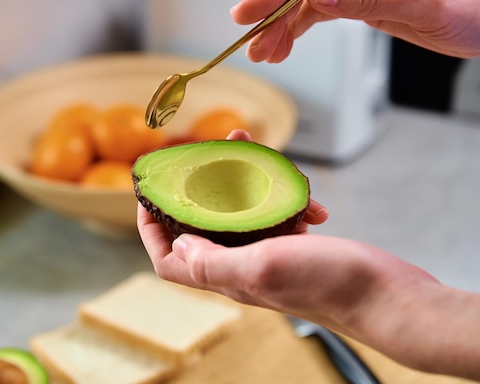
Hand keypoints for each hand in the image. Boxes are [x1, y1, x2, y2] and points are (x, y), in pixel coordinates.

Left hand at [136, 131, 479, 378]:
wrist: (386, 296)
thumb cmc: (328, 285)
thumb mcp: (261, 268)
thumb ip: (213, 260)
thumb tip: (179, 244)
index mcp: (226, 276)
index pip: (171, 260)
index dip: (152, 231)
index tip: (149, 198)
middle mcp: (242, 267)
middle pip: (205, 227)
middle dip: (202, 188)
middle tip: (211, 152)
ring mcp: (269, 257)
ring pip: (243, 213)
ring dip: (247, 184)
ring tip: (262, 156)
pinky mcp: (296, 248)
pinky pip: (279, 215)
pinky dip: (290, 200)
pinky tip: (311, 203)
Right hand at [231, 0, 479, 62]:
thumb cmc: (469, 11)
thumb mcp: (425, 9)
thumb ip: (372, 1)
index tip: (252, 13)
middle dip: (271, 11)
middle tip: (250, 40)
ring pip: (304, 1)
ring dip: (279, 28)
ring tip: (265, 54)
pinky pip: (316, 11)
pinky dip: (295, 30)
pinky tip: (282, 48)